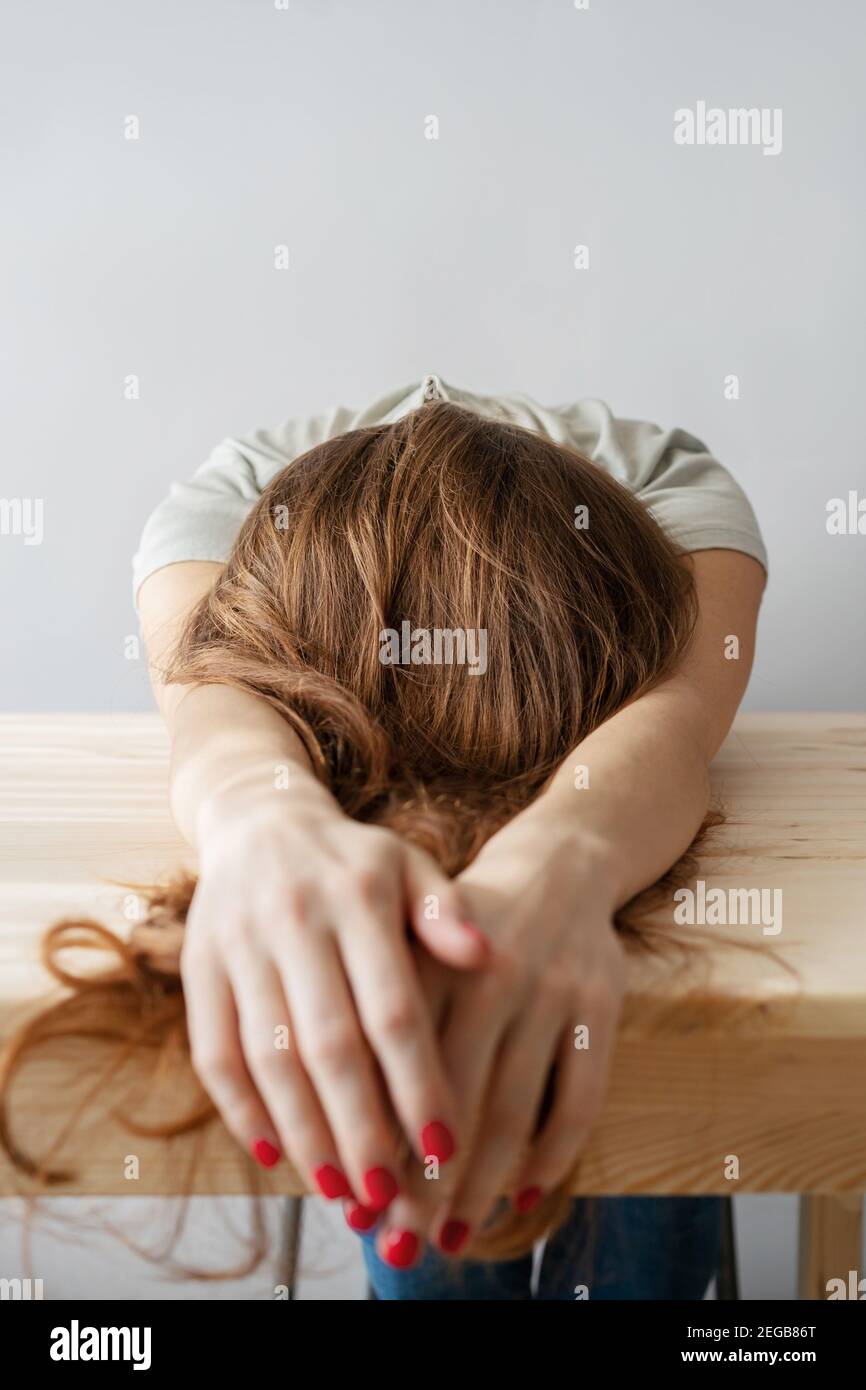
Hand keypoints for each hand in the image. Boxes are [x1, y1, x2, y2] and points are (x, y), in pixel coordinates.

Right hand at [180, 773, 487, 1210]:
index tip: (446, 1147)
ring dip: (303, 1134)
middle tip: (389, 1197)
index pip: (393, 1010)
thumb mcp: (407, 866)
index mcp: (359, 899)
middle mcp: (295, 922)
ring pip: (268, 1059)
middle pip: (328, 1046)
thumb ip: (445, 912)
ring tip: (340, 1192)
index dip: (417, 1084)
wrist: (257, 820)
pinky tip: (275, 1154)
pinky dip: (240, 1111)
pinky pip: (214, 1052)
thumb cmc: (354, 861)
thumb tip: (486, 956)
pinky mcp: (199, 969)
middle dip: (360, 1130)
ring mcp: (239, 947)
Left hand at [368, 818, 625, 1261]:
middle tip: (397, 1243)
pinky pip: (580, 1097)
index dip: (373, 1138)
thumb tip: (324, 1126)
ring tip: (451, 1238)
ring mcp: (550, 991)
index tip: (352, 1201)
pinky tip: (523, 1197)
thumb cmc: (454, 927)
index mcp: (425, 958)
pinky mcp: (601, 1006)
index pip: (393, 1066)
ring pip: (513, 1108)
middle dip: (422, 1180)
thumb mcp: (405, 946)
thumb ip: (373, 1020)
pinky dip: (553, 1154)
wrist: (555, 865)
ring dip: (481, 1184)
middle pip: (450, 1097)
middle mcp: (487, 974)